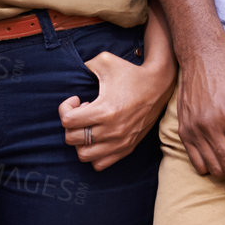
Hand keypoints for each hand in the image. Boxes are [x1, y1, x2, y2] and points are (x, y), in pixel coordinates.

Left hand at [58, 48, 176, 169]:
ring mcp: (120, 142)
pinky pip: (100, 164)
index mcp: (105, 110)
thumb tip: (72, 71)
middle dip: (71, 124)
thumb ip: (84, 65)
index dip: (65, 108)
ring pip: (84, 155)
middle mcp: (112, 130)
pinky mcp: (127, 148)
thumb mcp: (105, 60)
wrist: (159, 85)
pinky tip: (98, 136)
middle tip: (83, 111)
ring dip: (80, 140)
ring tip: (90, 125)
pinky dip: (93, 153)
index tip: (76, 99)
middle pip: (72, 139)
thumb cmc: (130, 72)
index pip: (68, 121)